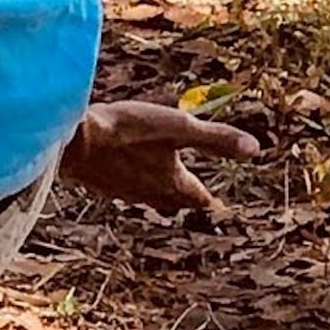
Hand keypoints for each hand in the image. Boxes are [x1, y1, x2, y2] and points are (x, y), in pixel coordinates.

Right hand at [60, 100, 260, 213]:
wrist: (74, 140)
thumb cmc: (128, 131)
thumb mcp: (179, 127)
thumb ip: (216, 138)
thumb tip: (255, 150)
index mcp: (172, 182)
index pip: (197, 196)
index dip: (207, 197)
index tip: (214, 201)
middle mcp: (149, 193)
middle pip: (172, 202)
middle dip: (183, 198)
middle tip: (190, 196)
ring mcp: (123, 191)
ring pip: (146, 198)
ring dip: (156, 192)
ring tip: (160, 185)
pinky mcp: (100, 184)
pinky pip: (122, 189)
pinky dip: (130, 183)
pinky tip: (124, 174)